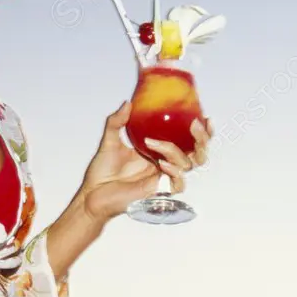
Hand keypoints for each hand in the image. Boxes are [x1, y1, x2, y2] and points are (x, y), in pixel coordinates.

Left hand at [78, 101, 212, 222]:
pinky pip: (178, 183)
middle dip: (202, 139)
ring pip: (189, 164)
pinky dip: (174, 172)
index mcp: (159, 150)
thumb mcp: (109, 141)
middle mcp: (166, 163)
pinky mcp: (159, 191)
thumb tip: (127, 103)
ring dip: (175, 150)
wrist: (93, 193)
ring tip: (152, 143)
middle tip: (193, 126)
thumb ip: (116, 122)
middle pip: (198, 153)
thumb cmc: (102, 172)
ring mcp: (164, 177)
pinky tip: (161, 165)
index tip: (203, 116)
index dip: (202, 131)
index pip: (189, 140)